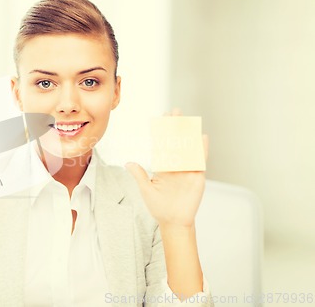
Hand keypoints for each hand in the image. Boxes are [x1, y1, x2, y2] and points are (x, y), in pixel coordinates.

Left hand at [125, 109, 208, 228]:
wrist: (174, 221)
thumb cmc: (159, 207)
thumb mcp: (146, 190)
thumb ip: (139, 175)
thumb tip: (128, 162)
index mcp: (163, 166)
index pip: (162, 145)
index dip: (162, 132)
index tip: (161, 118)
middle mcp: (175, 165)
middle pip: (176, 142)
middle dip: (175, 127)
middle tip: (175, 111)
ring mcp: (187, 170)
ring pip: (188, 147)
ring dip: (188, 134)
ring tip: (188, 119)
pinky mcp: (197, 176)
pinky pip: (200, 160)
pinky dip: (201, 149)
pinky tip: (202, 137)